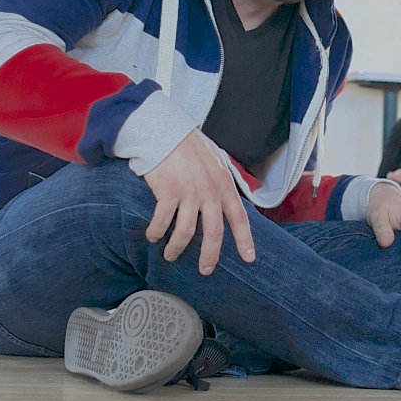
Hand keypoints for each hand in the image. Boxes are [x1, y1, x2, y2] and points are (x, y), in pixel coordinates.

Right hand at [141, 129, 255, 273]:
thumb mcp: (215, 161)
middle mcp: (209, 192)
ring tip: (170, 255)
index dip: (245, 240)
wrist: (165, 130)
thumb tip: (225, 199)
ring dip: (176, 249)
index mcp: (223, 185)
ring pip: (185, 233)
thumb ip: (220, 181)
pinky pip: (161, 222)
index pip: (239, 217)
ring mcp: (188, 193)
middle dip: (209, 256)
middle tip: (205, 270)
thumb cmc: (189, 145)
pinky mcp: (167, 193)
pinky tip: (152, 236)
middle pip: (213, 234)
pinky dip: (155, 233)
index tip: (249, 258)